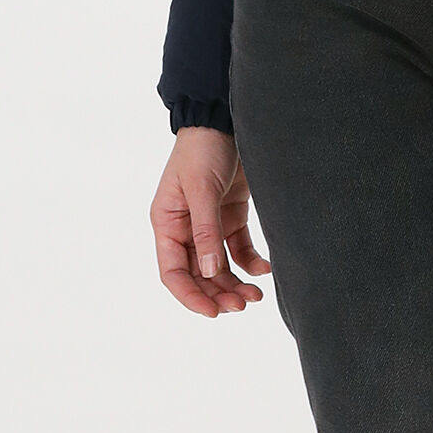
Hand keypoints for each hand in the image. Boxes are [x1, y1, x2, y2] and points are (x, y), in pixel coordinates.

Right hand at [151, 127, 270, 316]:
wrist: (224, 119)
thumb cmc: (203, 149)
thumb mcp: (201, 189)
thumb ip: (206, 231)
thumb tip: (209, 272)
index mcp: (167, 223)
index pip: (173, 272)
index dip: (190, 296)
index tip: (212, 312)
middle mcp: (186, 228)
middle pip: (199, 274)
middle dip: (218, 293)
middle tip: (242, 305)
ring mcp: (210, 223)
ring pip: (220, 266)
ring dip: (235, 283)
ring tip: (256, 295)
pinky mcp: (232, 215)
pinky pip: (239, 249)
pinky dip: (251, 262)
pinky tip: (265, 269)